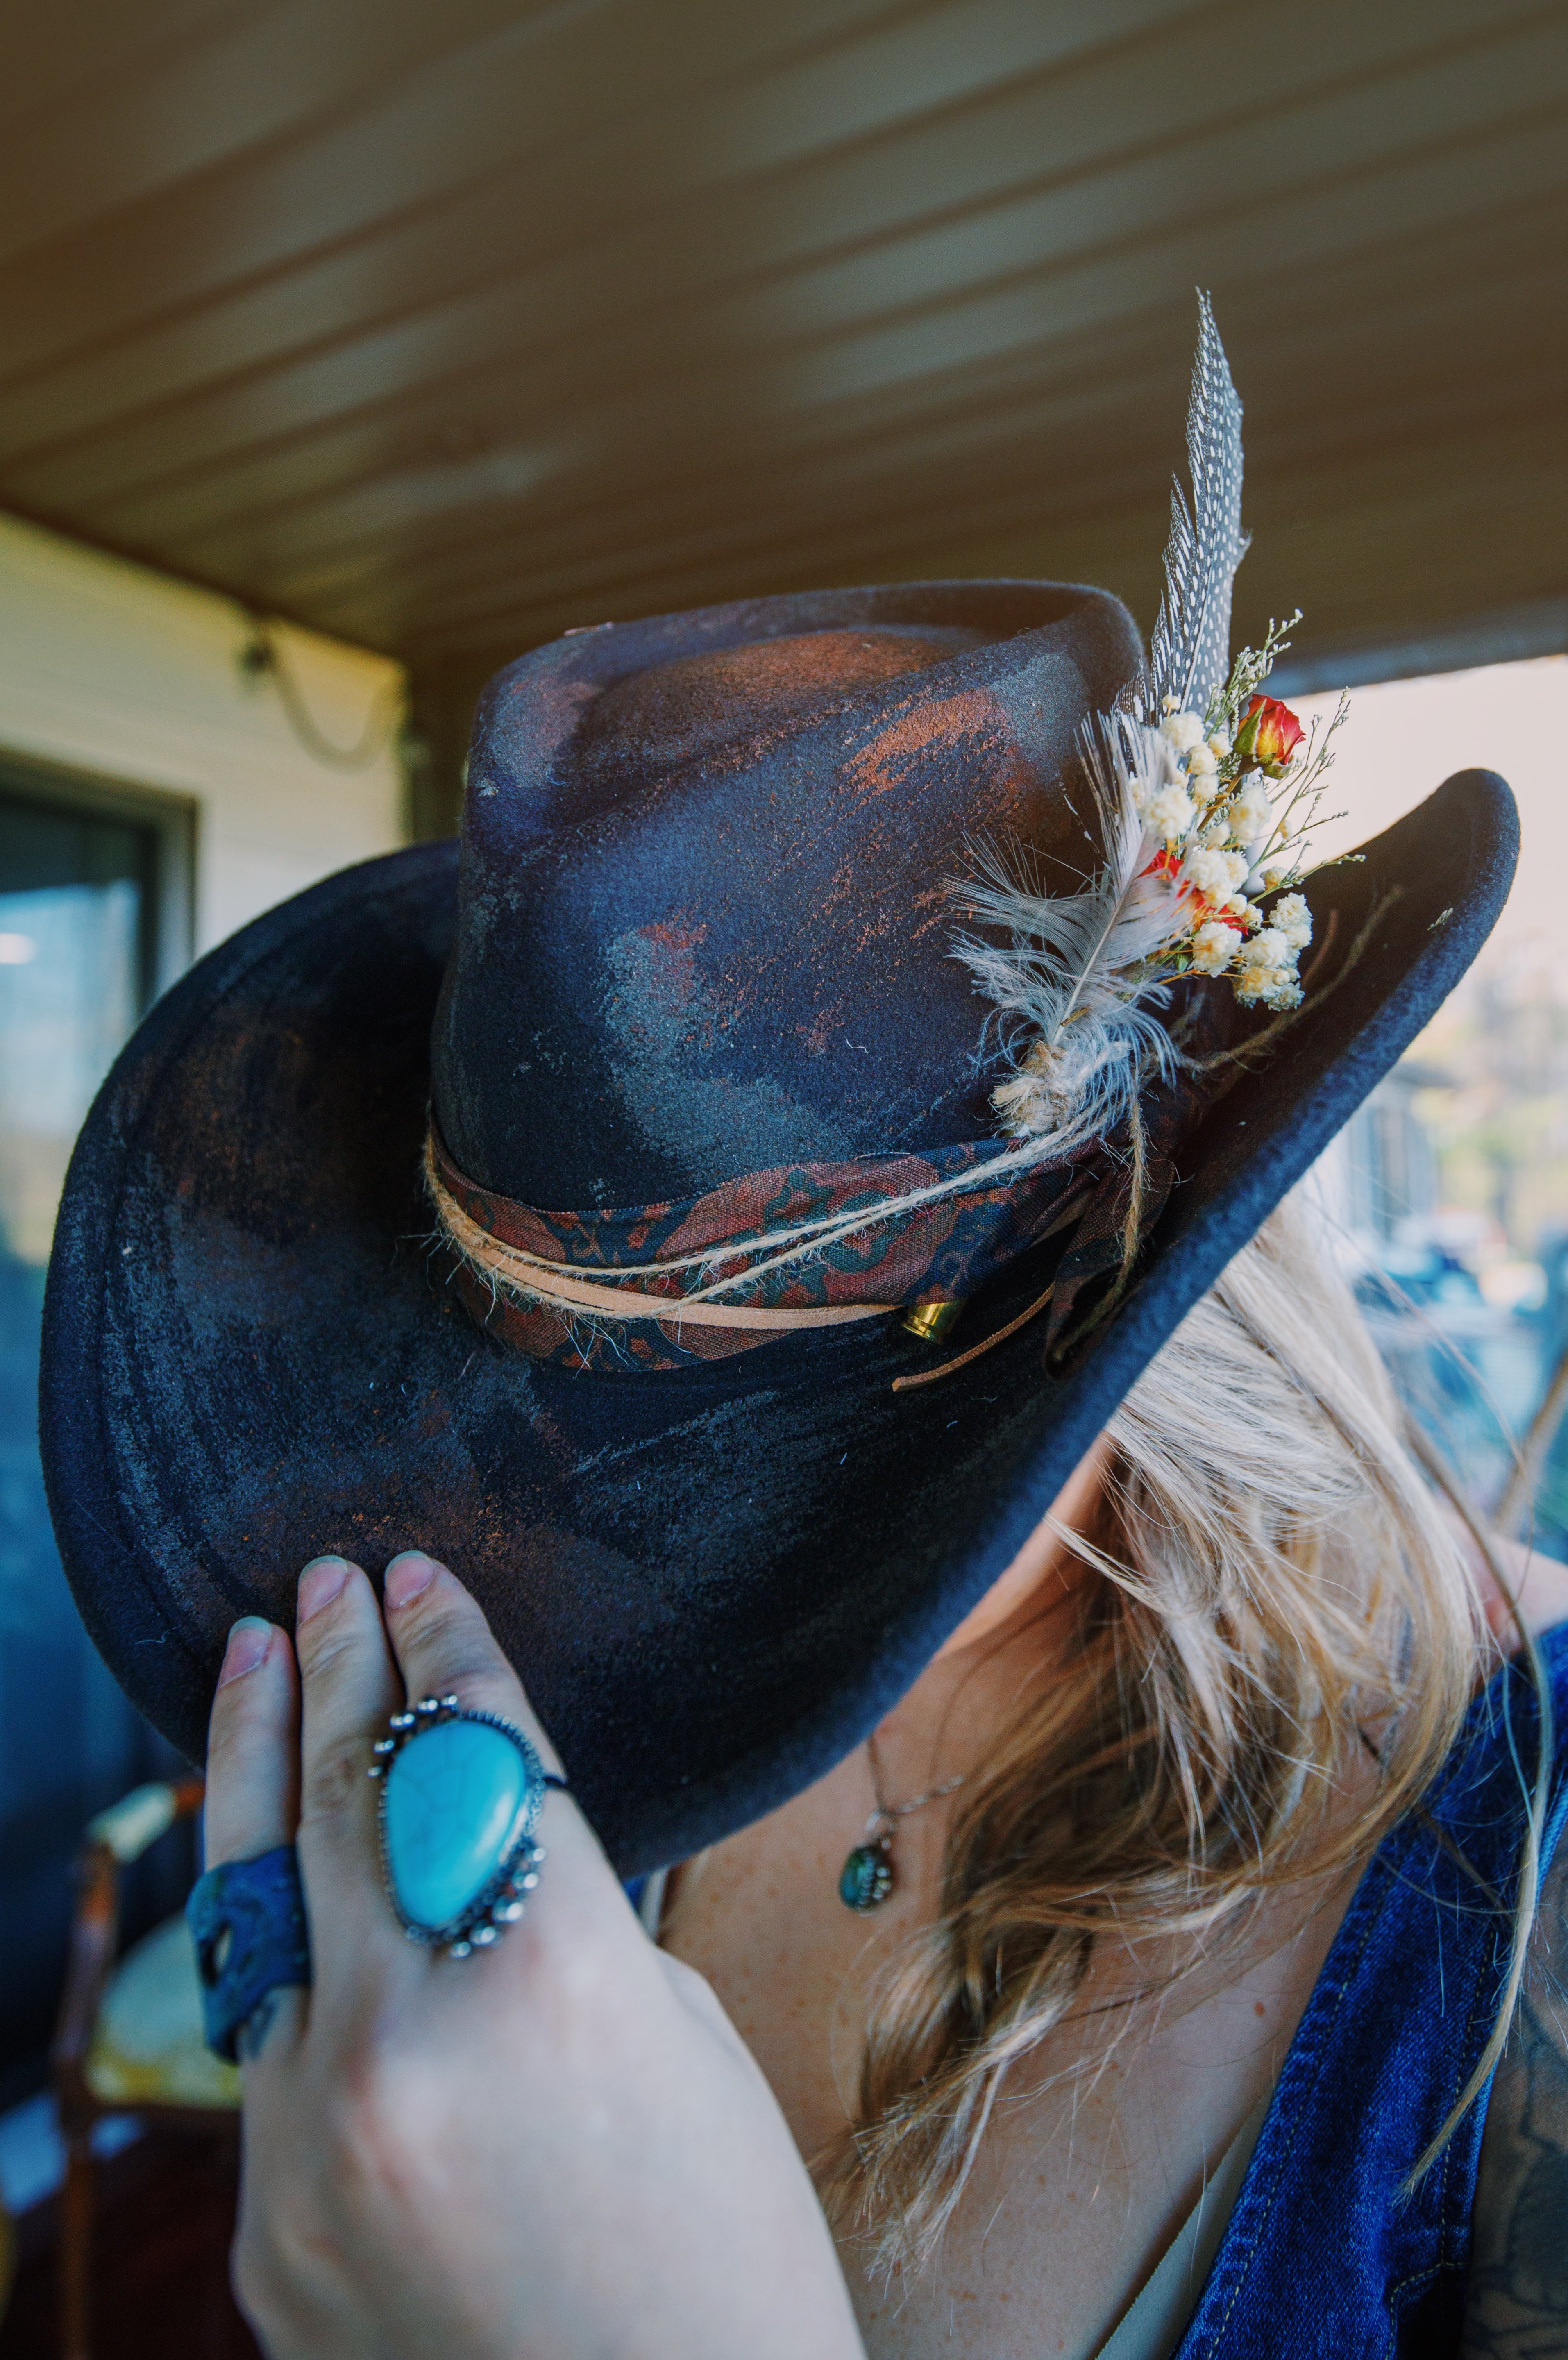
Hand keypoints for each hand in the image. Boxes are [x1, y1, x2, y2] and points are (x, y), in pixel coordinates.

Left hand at [204, 1550, 863, 2359]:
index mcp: (550, 1979)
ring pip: (259, 1902)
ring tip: (253, 1656)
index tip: (420, 1577)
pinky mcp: (263, 2222)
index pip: (476, 1751)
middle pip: (356, 1794)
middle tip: (330, 1579)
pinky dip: (276, 1939)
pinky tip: (275, 1863)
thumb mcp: (677, 2040)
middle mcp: (410, 2041)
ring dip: (257, 1763)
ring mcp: (310, 2140)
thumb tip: (485, 1818)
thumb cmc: (721, 2255)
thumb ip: (560, 1922)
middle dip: (347, 1667)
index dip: (450, 1647)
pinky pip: (262, 2044)